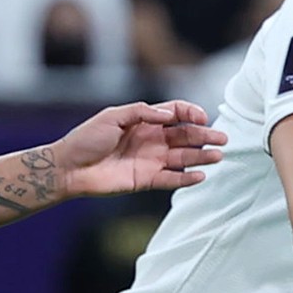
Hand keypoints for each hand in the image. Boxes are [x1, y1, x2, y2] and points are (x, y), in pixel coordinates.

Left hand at [48, 98, 224, 194]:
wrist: (69, 168)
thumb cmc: (86, 139)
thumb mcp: (112, 116)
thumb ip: (141, 112)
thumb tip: (169, 115)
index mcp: (144, 121)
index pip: (176, 113)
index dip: (191, 113)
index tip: (202, 117)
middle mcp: (151, 139)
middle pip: (185, 136)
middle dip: (205, 136)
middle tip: (222, 138)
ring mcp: (151, 160)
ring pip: (183, 157)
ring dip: (202, 157)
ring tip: (218, 156)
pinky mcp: (146, 180)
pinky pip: (172, 179)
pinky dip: (187, 178)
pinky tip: (201, 175)